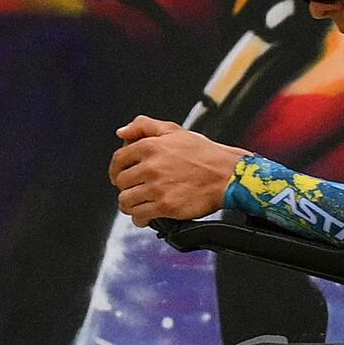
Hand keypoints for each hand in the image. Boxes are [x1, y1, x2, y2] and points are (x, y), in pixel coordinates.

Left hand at [111, 115, 246, 225]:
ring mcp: (157, 188)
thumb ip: (144, 126)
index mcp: (150, 146)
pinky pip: (140, 216)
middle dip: (126, 187)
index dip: (116, 169)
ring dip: (130, 204)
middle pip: (121, 182)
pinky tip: (145, 216)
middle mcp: (151, 166)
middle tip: (135, 190)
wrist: (227, 175)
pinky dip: (139, 218)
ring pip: (126, 201)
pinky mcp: (166, 206)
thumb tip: (121, 133)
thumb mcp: (173, 130)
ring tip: (138, 204)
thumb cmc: (203, 153)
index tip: (119, 176)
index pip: (118, 160)